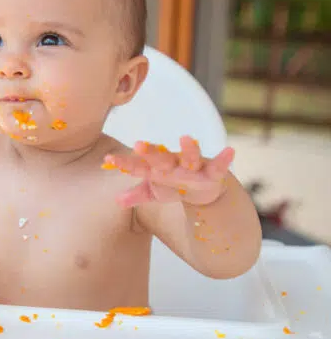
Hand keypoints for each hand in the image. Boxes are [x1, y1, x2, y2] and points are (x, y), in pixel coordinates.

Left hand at [103, 136, 234, 206]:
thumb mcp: (156, 192)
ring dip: (188, 149)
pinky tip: (230, 151)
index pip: (138, 166)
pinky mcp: (214, 172)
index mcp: (158, 168)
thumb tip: (117, 201)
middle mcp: (175, 164)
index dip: (125, 164)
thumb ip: (138, 195)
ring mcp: (194, 167)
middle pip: (161, 159)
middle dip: (151, 153)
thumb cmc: (174, 185)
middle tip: (138, 145)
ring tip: (185, 137)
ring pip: (190, 157)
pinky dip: (225, 159)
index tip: (108, 160)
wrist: (203, 189)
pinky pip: (220, 166)